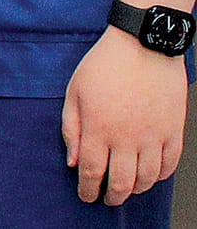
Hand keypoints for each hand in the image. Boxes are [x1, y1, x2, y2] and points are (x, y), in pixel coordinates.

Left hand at [63, 27, 186, 204]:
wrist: (143, 45)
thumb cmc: (104, 65)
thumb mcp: (74, 92)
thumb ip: (71, 129)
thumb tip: (73, 162)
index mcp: (99, 128)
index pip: (92, 172)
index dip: (88, 189)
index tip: (86, 195)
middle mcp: (127, 137)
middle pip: (122, 182)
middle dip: (112, 196)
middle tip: (106, 198)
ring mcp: (154, 135)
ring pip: (148, 178)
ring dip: (136, 189)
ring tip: (127, 189)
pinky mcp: (173, 130)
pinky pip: (170, 163)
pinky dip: (160, 176)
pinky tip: (151, 176)